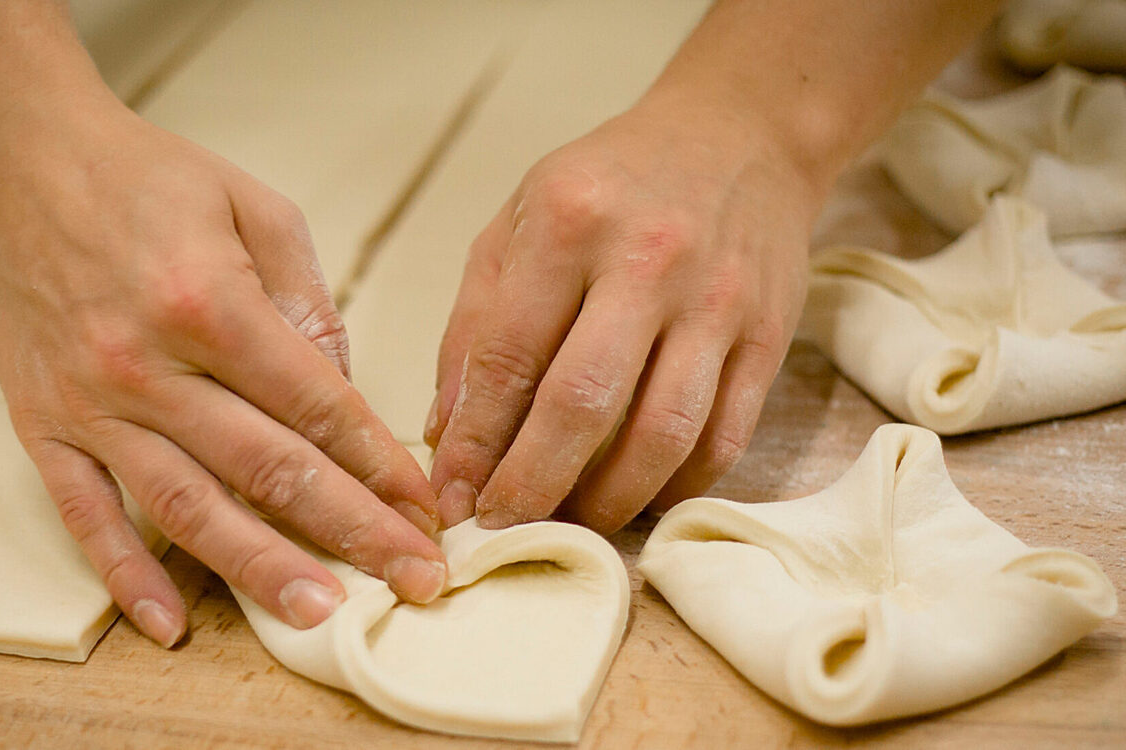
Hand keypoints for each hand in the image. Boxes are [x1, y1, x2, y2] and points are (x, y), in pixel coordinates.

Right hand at [0, 98, 446, 646]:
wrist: (23, 162)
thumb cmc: (148, 180)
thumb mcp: (256, 210)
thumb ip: (308, 302)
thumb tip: (344, 390)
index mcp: (210, 303)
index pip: (318, 407)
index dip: (380, 466)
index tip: (423, 509)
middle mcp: (149, 364)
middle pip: (269, 468)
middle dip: (352, 531)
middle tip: (413, 579)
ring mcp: (92, 404)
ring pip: (188, 506)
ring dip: (260, 568)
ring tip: (321, 614)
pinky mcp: (45, 426)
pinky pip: (86, 514)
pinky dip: (126, 574)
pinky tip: (170, 622)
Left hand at [425, 100, 824, 534]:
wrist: (741, 137)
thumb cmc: (611, 184)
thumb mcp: (520, 220)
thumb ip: (476, 321)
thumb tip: (448, 431)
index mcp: (568, 220)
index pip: (508, 356)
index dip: (474, 442)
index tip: (451, 498)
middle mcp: (648, 260)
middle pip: (583, 405)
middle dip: (533, 487)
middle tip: (503, 530)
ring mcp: (718, 302)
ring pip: (662, 435)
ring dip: (608, 501)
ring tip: (570, 525)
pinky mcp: (769, 337)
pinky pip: (723, 438)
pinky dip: (675, 486)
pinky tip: (638, 498)